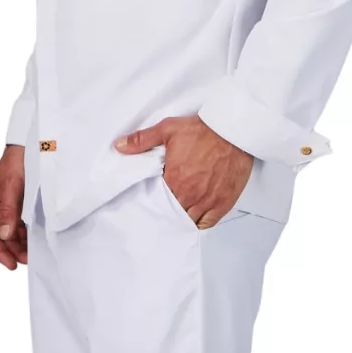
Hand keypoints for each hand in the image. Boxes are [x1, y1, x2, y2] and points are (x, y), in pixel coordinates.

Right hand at [0, 144, 27, 268]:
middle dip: (14, 250)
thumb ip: (8, 211)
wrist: (29, 145)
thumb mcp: (11, 186)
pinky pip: (23, 223)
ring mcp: (12, 206)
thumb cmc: (15, 162)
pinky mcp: (24, 203)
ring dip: (21, 244)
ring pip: (14, 232)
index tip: (12, 265)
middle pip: (4, 237)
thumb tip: (5, 236)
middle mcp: (0, 208)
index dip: (0, 252)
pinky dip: (28, 233)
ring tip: (34, 252)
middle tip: (29, 259)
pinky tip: (36, 238)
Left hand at [113, 115, 253, 228]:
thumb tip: (119, 146)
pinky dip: (199, 223)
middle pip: (172, 213)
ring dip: (181, 218)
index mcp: (174, 180)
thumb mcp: (167, 129)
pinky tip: (193, 218)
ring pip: (188, 221)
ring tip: (176, 213)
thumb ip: (142, 140)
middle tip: (162, 208)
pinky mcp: (223, 203)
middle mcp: (190, 195)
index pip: (157, 201)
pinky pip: (207, 223)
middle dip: (166, 212)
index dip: (153, 201)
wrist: (232, 131)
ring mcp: (208, 201)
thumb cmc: (202, 130)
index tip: (151, 200)